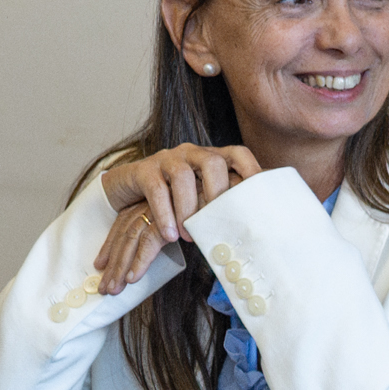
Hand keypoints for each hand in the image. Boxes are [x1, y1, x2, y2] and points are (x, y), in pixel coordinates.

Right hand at [95, 145, 260, 294]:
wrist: (127, 189)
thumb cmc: (173, 197)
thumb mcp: (199, 194)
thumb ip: (222, 202)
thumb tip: (254, 225)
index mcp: (211, 157)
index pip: (238, 154)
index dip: (252, 168)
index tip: (261, 192)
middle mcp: (191, 153)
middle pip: (212, 162)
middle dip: (217, 192)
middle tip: (218, 221)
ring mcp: (167, 158)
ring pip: (182, 176)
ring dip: (188, 209)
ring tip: (189, 236)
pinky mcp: (143, 170)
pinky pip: (156, 189)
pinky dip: (165, 213)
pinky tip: (170, 235)